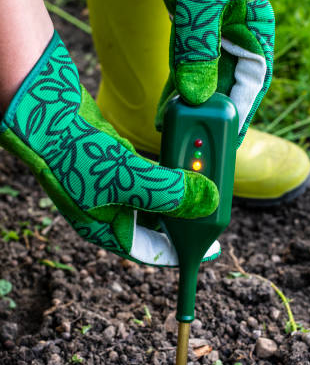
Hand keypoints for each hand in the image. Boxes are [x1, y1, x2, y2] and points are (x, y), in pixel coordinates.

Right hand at [0, 32, 219, 265]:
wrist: (42, 113)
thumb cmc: (73, 154)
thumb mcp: (126, 179)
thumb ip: (168, 192)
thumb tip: (209, 200)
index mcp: (107, 230)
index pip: (153, 251)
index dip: (182, 251)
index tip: (208, 248)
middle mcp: (110, 211)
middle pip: (158, 223)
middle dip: (186, 216)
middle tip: (212, 207)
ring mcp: (111, 186)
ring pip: (155, 196)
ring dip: (179, 190)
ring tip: (204, 184)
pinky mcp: (114, 162)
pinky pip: (149, 172)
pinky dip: (166, 169)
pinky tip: (182, 161)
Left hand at [128, 0, 274, 145]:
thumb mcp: (198, 3)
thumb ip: (198, 49)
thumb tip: (196, 95)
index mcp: (256, 31)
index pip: (253, 81)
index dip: (242, 111)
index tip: (228, 137)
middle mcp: (240, 40)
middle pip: (230, 87)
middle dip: (212, 115)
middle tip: (197, 143)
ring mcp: (217, 40)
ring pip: (207, 83)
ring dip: (192, 107)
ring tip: (175, 131)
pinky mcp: (195, 39)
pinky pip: (188, 72)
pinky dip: (178, 90)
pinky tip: (166, 109)